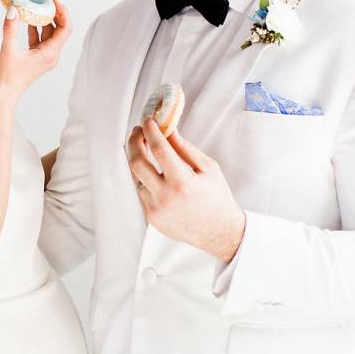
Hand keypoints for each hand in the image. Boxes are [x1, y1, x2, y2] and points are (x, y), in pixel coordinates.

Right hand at [0, 0, 70, 98]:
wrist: (4, 94)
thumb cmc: (8, 77)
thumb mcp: (8, 49)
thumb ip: (10, 28)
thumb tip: (13, 10)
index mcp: (50, 54)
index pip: (65, 29)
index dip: (63, 13)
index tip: (54, 1)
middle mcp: (51, 55)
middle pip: (59, 30)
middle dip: (54, 14)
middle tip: (45, 1)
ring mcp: (44, 57)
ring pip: (49, 34)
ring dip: (44, 20)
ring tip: (36, 7)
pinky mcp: (37, 58)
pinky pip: (40, 39)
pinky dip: (36, 29)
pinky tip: (28, 20)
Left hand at [127, 119, 245, 261]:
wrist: (220, 233)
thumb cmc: (217, 198)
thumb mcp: (208, 168)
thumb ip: (185, 148)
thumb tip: (168, 128)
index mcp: (182, 183)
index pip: (159, 149)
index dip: (151, 131)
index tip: (148, 120)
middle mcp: (165, 197)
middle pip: (137, 163)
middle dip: (134, 142)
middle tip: (138, 131)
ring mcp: (155, 209)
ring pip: (136, 177)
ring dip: (139, 160)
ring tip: (145, 148)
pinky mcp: (151, 217)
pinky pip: (140, 191)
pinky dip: (144, 177)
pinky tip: (152, 170)